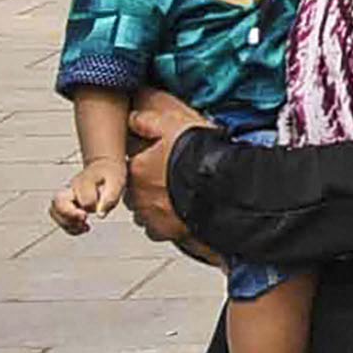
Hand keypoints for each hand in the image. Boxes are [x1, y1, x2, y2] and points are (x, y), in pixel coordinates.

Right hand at [50, 161, 120, 235]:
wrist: (103, 166)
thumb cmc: (110, 174)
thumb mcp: (117, 182)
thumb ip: (110, 198)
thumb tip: (100, 215)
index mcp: (85, 181)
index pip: (83, 198)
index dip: (92, 206)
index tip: (100, 208)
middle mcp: (71, 188)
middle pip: (58, 202)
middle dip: (69, 216)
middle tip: (84, 219)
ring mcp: (66, 195)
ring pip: (54, 211)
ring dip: (67, 223)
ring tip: (84, 226)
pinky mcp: (66, 204)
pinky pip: (59, 217)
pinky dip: (68, 226)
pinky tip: (82, 227)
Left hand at [125, 90, 209, 251]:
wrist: (223, 187)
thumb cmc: (199, 156)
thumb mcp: (173, 124)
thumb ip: (148, 121)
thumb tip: (133, 119)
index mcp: (137, 170)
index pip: (129, 167)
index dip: (143, 164)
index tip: (155, 162)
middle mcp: (140, 197)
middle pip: (134, 193)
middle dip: (146, 188)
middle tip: (168, 179)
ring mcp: (153, 218)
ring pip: (146, 214)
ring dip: (156, 207)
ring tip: (177, 198)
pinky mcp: (169, 234)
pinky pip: (162, 230)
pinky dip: (170, 224)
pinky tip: (183, 214)